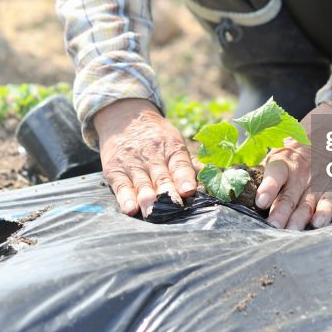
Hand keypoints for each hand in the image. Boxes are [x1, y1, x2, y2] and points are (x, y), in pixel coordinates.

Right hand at [93, 99, 197, 216]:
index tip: (188, 191)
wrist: (123, 117)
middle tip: (174, 208)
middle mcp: (152, 156)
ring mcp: (133, 164)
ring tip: (153, 213)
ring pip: (142, 184)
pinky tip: (130, 208)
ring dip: (148, 199)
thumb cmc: (157, 137)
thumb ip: (191, 164)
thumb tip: (216, 178)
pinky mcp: (114, 170)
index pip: (179, 164)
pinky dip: (125, 198)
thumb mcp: (175, 142)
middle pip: (161, 177)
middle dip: (168, 194)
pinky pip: (121, 186)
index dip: (184, 178)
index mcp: (171, 148)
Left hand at [255, 103, 331, 229]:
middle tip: (273, 227)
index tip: (261, 201)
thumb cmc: (294, 151)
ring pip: (306, 203)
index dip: (268, 187)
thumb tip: (235, 185)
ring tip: (292, 231)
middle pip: (289, 196)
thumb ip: (262, 172)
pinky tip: (318, 223)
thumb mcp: (278, 154)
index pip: (275, 174)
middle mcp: (300, 173)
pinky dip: (324, 212)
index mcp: (282, 162)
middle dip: (280, 212)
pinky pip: (330, 201)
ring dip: (299, 218)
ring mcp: (318, 182)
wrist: (331, 133)